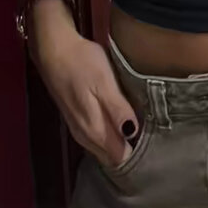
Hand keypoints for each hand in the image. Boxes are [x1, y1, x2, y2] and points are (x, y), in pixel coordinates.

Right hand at [29, 0, 138, 167]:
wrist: (52, 50)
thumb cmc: (82, 62)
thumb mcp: (104, 82)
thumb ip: (117, 110)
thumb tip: (132, 134)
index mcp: (95, 129)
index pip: (119, 157)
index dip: (137, 154)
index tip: (154, 145)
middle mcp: (85, 136)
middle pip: (111, 157)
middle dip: (130, 151)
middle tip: (152, 139)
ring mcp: (78, 129)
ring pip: (102, 149)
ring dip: (119, 144)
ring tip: (140, 133)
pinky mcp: (74, 119)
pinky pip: (95, 139)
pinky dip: (108, 136)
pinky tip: (119, 126)